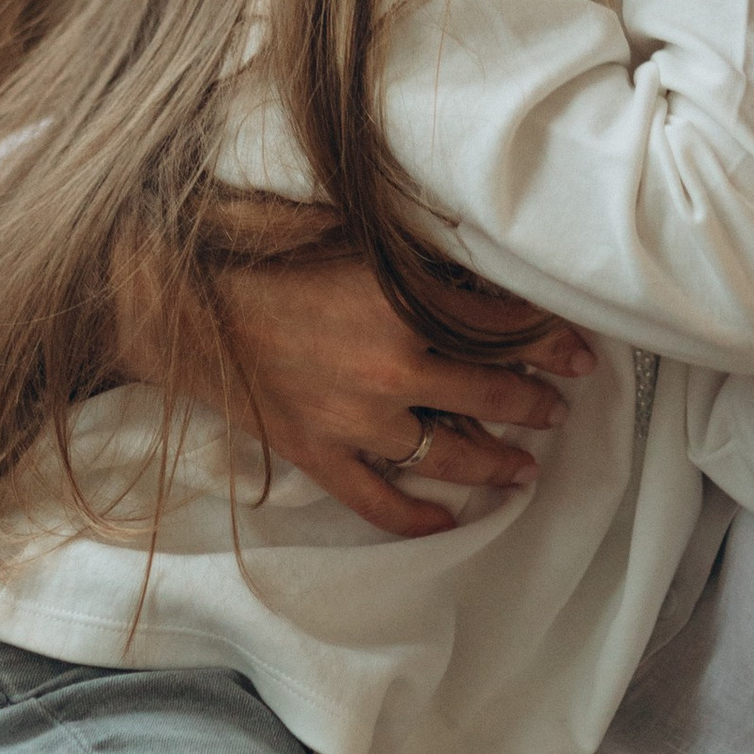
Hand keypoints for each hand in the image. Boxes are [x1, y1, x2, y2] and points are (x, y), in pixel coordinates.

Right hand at [123, 224, 597, 543]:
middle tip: (562, 403)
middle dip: (536, 400)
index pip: (505, 327)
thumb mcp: (351, 233)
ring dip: (496, 461)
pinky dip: (418, 517)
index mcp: (404, 303)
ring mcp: (354, 421)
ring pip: (449, 453)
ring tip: (526, 465)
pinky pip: (379, 502)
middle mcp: (390, 369)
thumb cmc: (259, 248)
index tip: (577, 347)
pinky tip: (450, 520)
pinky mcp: (318, 454)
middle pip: (490, 393)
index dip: (550, 338)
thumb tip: (477, 257)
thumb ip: (416, 254)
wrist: (176, 302)